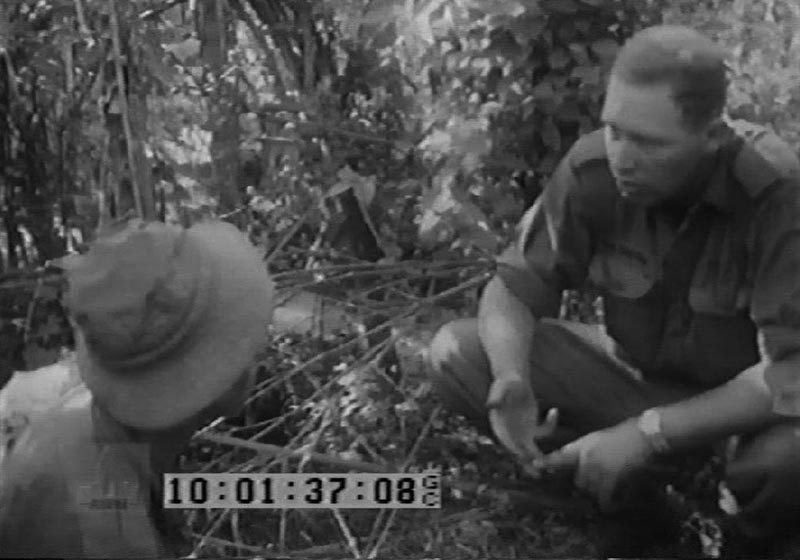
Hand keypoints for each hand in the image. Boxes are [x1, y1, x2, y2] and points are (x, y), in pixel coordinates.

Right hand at [486, 376, 557, 463]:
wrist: (513, 379)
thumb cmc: (505, 383)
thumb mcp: (501, 388)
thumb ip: (497, 397)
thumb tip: (490, 404)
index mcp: (500, 426)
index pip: (509, 442)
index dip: (517, 451)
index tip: (527, 458)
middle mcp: (510, 432)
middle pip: (520, 451)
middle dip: (529, 463)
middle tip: (538, 474)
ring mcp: (522, 430)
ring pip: (531, 448)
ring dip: (540, 456)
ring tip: (551, 465)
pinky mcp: (531, 426)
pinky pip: (542, 432)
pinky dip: (549, 425)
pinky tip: (554, 411)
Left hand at [532, 419, 654, 510]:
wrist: (641, 435)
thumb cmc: (622, 435)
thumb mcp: (596, 438)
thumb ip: (583, 451)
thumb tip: (574, 462)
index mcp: (582, 446)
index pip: (561, 456)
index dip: (547, 462)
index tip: (534, 465)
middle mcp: (586, 457)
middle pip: (578, 480)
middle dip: (587, 484)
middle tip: (601, 483)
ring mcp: (598, 468)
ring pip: (590, 489)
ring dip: (598, 492)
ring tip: (610, 488)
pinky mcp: (611, 477)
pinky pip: (604, 496)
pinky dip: (608, 503)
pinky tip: (610, 506)